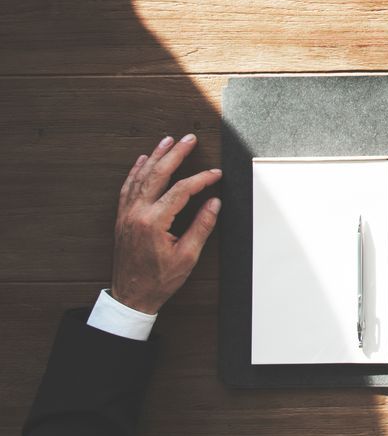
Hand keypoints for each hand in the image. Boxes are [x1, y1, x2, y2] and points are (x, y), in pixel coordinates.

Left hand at [111, 133, 222, 313]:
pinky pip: (127, 188)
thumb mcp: (187, 256)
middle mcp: (137, 214)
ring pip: (140, 177)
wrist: (131, 296)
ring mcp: (127, 215)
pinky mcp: (122, 218)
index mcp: (154, 222)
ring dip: (155, 157)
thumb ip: (202, 226)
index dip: (201, 179)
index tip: (216, 175)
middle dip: (175, 154)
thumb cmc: (159, 280)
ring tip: (167, 141)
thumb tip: (214, 203)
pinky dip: (135, 171)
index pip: (181, 190)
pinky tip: (142, 160)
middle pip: (157, 174)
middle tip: (188, 139)